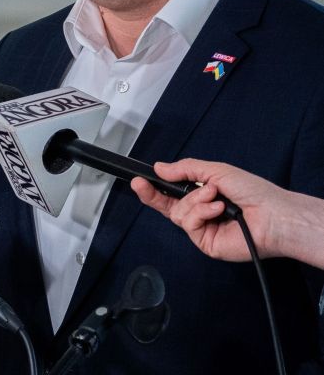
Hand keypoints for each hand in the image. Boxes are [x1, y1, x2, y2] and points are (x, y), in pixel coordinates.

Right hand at [131, 158, 323, 266]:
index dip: (154, 188)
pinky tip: (217, 210)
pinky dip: (200, 213)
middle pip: (167, 206)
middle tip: (140, 184)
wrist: (272, 214)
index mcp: (203, 195)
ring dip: (194, 201)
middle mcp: (200, 213)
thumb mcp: (216, 171)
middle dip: (152, 194)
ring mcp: (202, 229)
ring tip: (215, 197)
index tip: (139, 179)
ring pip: (177, 213)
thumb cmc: (253, 191)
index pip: (171, 193)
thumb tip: (159, 168)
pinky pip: (188, 224)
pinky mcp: (205, 242)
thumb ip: (186, 169)